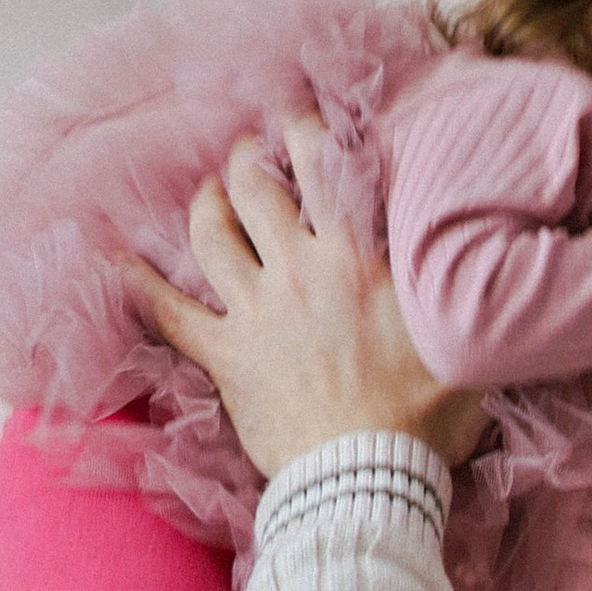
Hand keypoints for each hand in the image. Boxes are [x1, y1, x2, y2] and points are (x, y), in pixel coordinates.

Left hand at [127, 115, 487, 479]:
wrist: (368, 481)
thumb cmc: (424, 417)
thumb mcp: (460, 339)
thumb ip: (450, 286)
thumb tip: (474, 249)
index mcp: (356, 257)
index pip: (325, 166)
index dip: (306, 127)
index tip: (297, 110)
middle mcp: (299, 270)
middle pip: (256, 187)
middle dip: (248, 158)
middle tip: (250, 150)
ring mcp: (256, 312)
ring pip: (212, 235)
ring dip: (206, 204)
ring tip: (209, 192)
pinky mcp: (227, 358)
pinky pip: (169, 313)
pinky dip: (139, 285)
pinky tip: (117, 261)